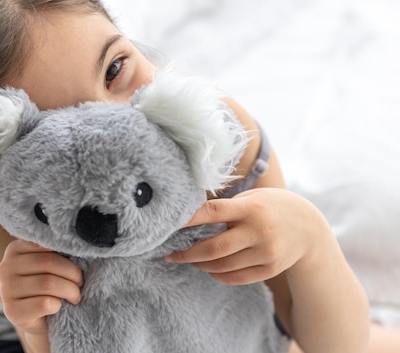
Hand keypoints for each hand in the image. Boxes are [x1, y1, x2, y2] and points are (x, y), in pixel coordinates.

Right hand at [0, 239, 82, 335]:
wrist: (40, 320)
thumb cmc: (49, 285)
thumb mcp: (49, 262)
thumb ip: (55, 250)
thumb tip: (74, 243)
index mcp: (15, 249)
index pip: (45, 243)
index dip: (68, 252)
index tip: (77, 261)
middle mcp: (6, 267)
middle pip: (48, 263)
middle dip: (73, 273)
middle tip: (80, 282)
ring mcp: (6, 290)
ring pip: (48, 283)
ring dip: (70, 290)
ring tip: (75, 295)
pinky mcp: (12, 311)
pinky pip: (44, 303)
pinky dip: (58, 305)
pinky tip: (58, 306)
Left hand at [165, 188, 322, 284]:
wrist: (309, 228)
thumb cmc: (269, 206)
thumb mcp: (251, 198)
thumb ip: (225, 208)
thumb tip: (187, 219)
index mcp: (251, 207)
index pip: (212, 212)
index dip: (187, 220)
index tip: (167, 226)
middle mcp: (259, 231)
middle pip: (213, 248)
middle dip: (186, 254)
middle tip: (169, 255)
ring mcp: (267, 253)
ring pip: (222, 266)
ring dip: (199, 265)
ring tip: (188, 259)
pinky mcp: (270, 269)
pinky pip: (235, 278)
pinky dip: (217, 275)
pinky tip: (208, 268)